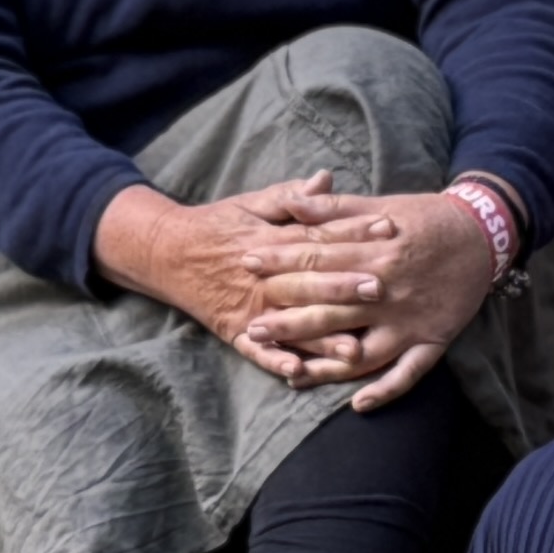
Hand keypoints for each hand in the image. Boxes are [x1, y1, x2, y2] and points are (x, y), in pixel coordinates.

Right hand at [93, 176, 395, 387]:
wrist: (166, 252)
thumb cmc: (217, 224)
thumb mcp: (251, 202)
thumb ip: (290, 196)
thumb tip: (326, 179)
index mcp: (271, 241)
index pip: (318, 235)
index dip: (352, 231)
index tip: (388, 227)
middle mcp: (263, 278)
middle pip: (308, 282)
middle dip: (343, 286)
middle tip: (379, 289)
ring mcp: (249, 308)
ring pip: (290, 324)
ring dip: (321, 338)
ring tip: (354, 348)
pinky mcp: (235, 331)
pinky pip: (257, 351)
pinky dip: (276, 361)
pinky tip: (299, 374)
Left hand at [237, 185, 506, 406]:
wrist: (482, 234)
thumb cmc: (425, 217)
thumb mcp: (380, 205)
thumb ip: (334, 208)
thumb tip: (292, 204)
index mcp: (374, 251)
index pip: (317, 258)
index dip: (280, 261)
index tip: (247, 263)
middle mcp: (389, 290)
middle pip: (331, 308)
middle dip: (289, 319)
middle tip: (253, 329)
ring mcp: (410, 321)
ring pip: (362, 349)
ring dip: (326, 364)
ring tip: (291, 372)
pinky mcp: (432, 340)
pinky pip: (408, 373)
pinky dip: (385, 390)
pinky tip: (357, 405)